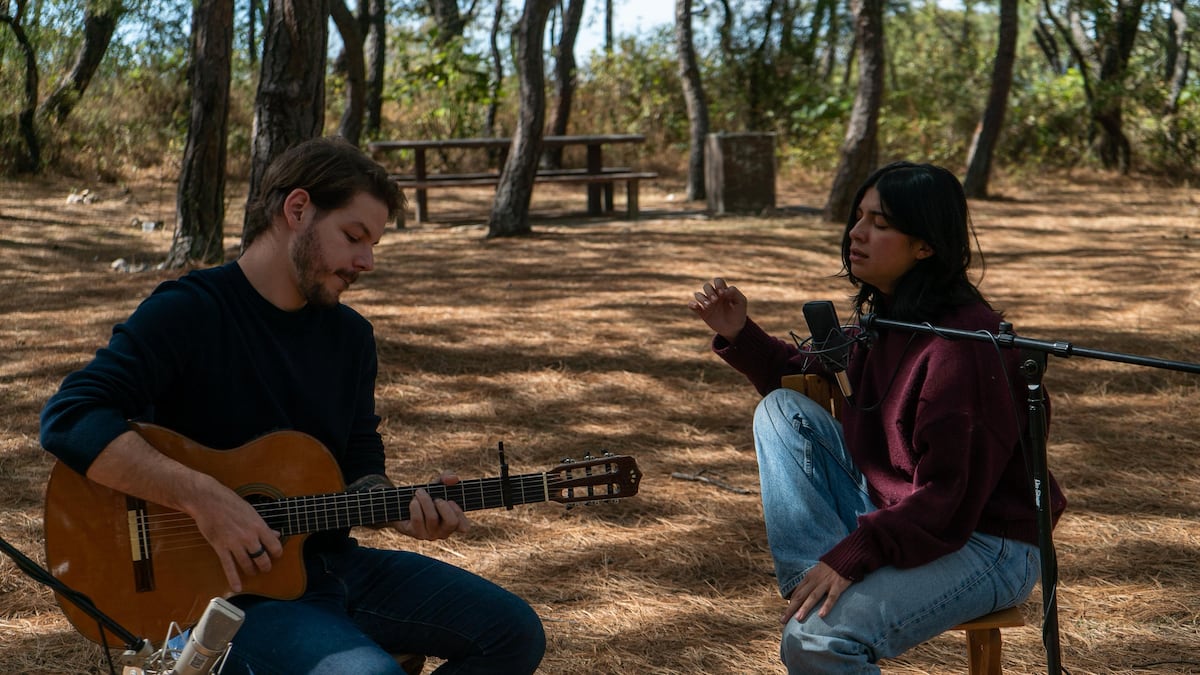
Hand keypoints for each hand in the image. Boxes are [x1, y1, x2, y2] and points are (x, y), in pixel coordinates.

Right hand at [186, 477, 282, 592]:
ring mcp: (234, 543)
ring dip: (251, 570)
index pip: (274, 546)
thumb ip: (263, 526)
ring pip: (247, 564)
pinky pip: (229, 566)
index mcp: (258, 526)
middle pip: (262, 558)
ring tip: (252, 572)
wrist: (208, 501)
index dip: (277, 553)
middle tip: (264, 568)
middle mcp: (249, 536)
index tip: (276, 555)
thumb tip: (276, 534)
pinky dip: (233, 578)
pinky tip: (237, 587)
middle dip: (265, 566)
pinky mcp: (221, 547)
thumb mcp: (251, 511)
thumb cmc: (230, 503)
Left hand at [394, 473, 470, 539]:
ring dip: (425, 500)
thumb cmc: (426, 495)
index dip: (459, 512)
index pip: (464, 526)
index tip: (450, 500)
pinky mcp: (416, 533)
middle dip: (443, 505)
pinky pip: (418, 519)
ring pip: (432, 517)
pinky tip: (413, 501)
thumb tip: (453, 478)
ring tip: (419, 492)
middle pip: (451, 522)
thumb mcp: (437, 484)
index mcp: (453, 523)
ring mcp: (430, 535)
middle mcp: (443, 532)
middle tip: (436, 498)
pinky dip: (415, 506)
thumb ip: (447, 478)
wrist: (402, 505)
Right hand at [688, 277, 747, 341]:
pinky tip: (697, 306)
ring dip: (702, 298)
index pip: (718, 281)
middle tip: (715, 300)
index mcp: (723, 291)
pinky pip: (692, 305)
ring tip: (709, 306)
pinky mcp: (702, 312)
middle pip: (707, 286)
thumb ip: (735, 293)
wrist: (734, 328)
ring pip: (698, 294)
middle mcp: (714, 295)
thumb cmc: (739, 313)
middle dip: (710, 292)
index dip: (718, 285)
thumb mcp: (741, 302)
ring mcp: (707, 303)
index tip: (723, 294)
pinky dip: (692, 304)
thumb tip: (726, 289)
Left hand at [780, 562, 851, 623]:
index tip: (785, 615)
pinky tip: (821, 615)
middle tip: (783, 621)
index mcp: (809, 578)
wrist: (846, 556)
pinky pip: (832, 597)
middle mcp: (815, 581)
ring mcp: (826, 583)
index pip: (797, 593)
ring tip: (797, 619)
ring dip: (805, 608)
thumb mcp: (816, 573)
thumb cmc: (830, 567)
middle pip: (800, 596)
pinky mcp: (837, 585)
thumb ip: (809, 584)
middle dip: (791, 609)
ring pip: (813, 597)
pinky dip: (826, 606)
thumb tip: (800, 596)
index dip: (790, 604)